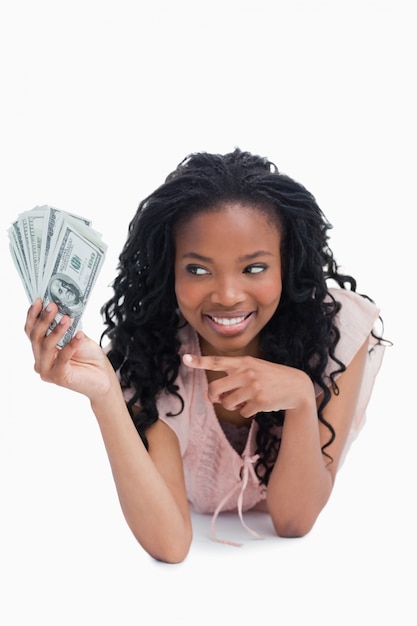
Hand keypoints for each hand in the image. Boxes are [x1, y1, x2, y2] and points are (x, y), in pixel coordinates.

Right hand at [25, 299, 117, 401]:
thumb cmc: (89, 358)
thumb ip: (67, 328)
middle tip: (52, 305)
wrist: (103, 378)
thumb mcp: (77, 337)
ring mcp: (47, 371)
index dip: (33, 316)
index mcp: (41, 350)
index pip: (31, 331)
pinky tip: (80, 335)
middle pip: (36, 337)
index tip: (39, 300)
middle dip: (43, 320)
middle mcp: (40, 361)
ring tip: (67, 318)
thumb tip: (62, 309)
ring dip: (56, 330)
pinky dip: (71, 345)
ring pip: (46, 347)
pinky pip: (62, 358)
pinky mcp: (59, 378)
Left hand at [183, 353, 314, 417]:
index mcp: (243, 362)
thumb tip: (211, 396)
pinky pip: (242, 412)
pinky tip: (256, 405)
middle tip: (218, 398)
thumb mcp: (253, 369)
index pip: (217, 361)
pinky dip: (245, 411)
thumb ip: (233, 378)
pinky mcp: (260, 401)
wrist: (296, 386)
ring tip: (243, 401)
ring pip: (227, 403)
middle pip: (215, 388)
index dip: (199, 361)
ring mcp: (253, 387)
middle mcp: (247, 373)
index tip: (185, 359)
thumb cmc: (270, 378)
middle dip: (213, 397)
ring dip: (231, 406)